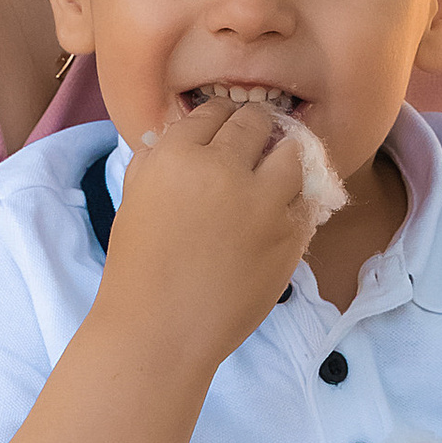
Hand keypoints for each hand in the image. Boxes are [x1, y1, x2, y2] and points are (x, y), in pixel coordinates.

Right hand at [100, 96, 319, 366]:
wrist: (162, 331)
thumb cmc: (138, 269)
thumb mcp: (133, 199)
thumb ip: (156, 160)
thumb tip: (182, 135)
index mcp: (177, 156)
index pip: (211, 112)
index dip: (218, 117)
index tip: (224, 127)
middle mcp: (223, 169)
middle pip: (255, 122)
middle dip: (254, 126)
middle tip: (255, 138)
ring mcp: (263, 202)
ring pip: (293, 152)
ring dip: (285, 154)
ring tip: (277, 166)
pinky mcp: (290, 234)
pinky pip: (307, 199)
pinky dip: (297, 197)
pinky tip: (284, 205)